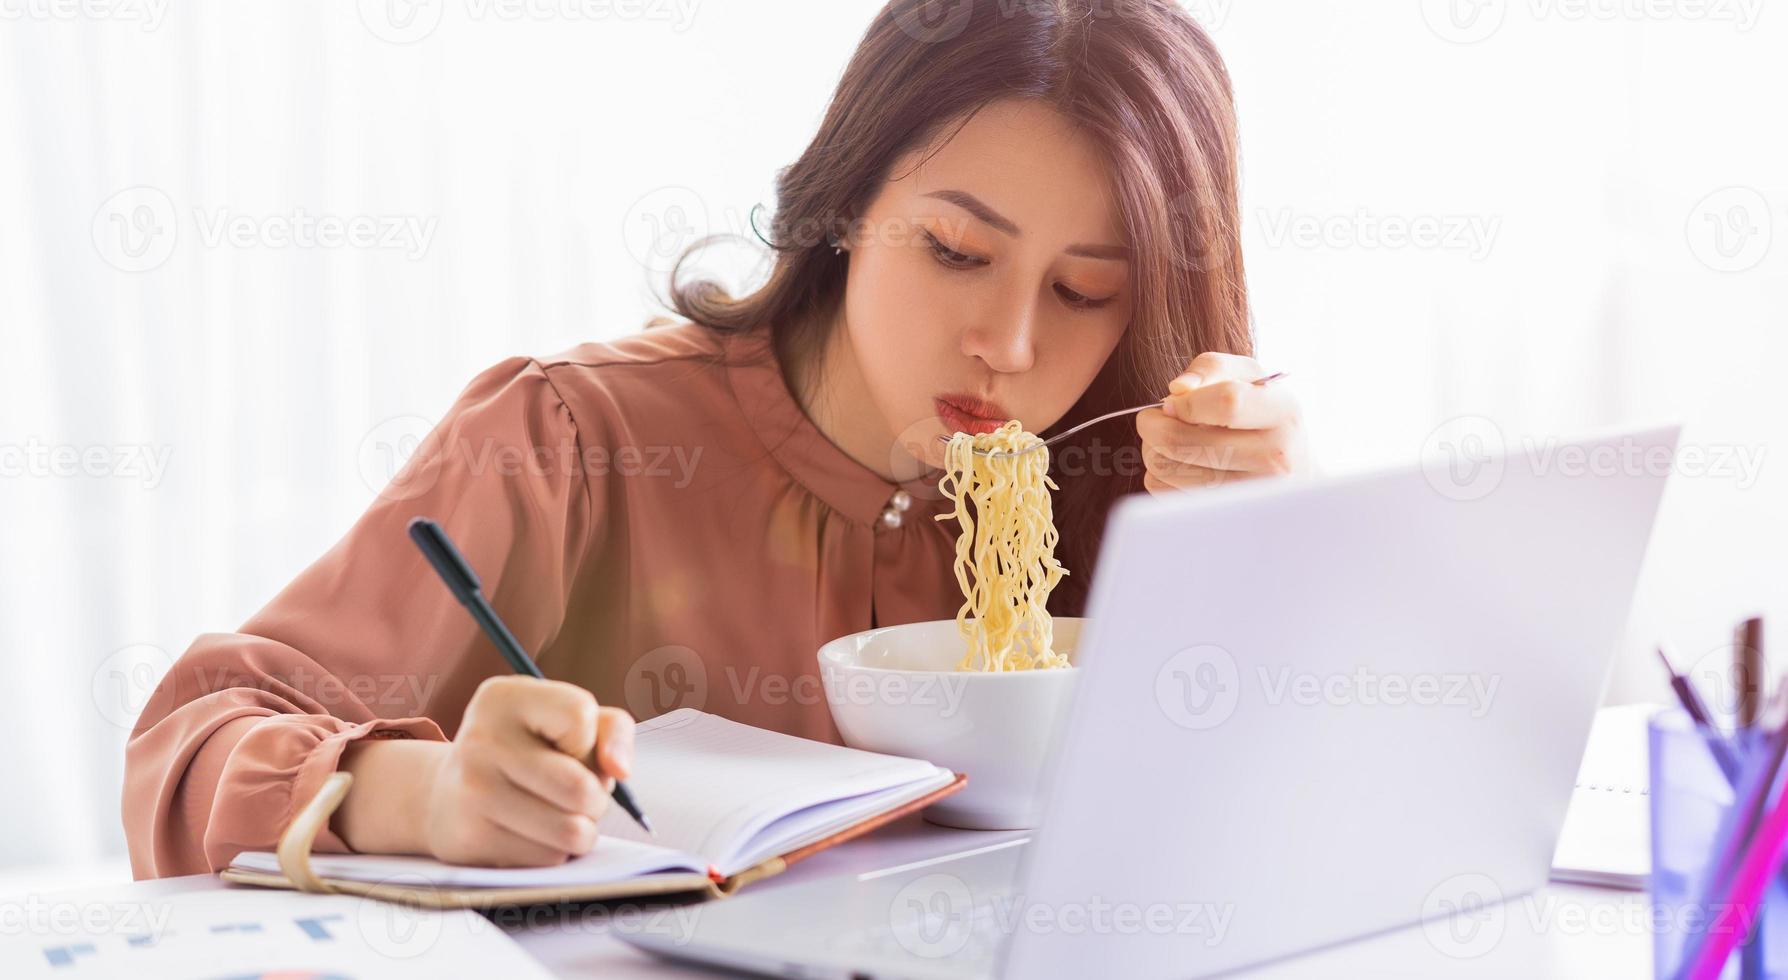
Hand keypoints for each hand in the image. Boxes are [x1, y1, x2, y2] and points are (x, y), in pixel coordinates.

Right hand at [338, 676, 635, 866]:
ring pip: (571, 831)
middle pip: (581, 787)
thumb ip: (611, 729)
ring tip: (561, 813)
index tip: (572, 745)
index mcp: (504, 698)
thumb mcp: (565, 720)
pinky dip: (555, 850)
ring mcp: (473, 791)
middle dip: (597, 797)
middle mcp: (482, 740)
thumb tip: (619, 770)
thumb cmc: (527, 752)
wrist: (450, 797)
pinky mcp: (471, 838)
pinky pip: (549, 858)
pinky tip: (533, 833)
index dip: (591, 740)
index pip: (580, 715)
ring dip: (582, 829)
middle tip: (580, 792)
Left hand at [1136, 352, 1308, 493]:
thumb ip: (1210, 368)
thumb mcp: (1248, 377)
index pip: (1227, 403)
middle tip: (1151, 419)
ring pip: (1167, 469)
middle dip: (1152, 425)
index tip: (1171, 402)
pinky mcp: (1224, 516)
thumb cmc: (1260, 415)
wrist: (1292, 471)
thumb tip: (1177, 389)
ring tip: (1167, 440)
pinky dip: (1159, 475)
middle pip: (1182, 441)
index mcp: (1283, 412)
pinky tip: (1179, 466)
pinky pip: (1164, 492)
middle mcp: (1275, 457)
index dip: (1186, 402)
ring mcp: (1251, 494)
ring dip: (1152, 450)